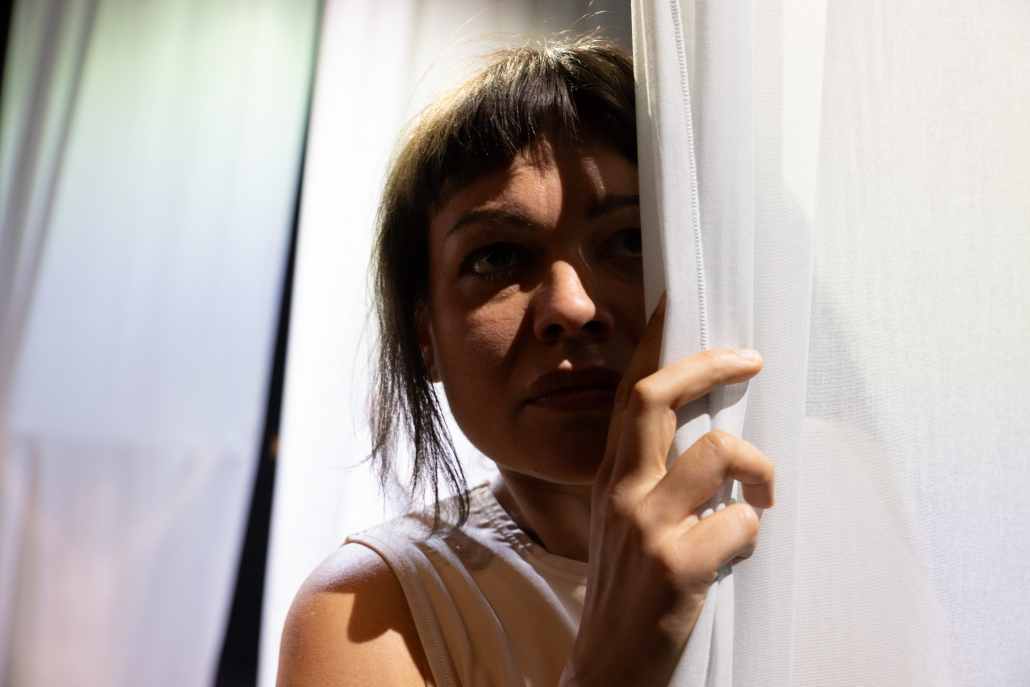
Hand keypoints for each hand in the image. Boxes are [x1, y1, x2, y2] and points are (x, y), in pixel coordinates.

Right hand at [560, 294, 774, 686]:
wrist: (606, 671)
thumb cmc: (626, 594)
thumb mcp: (622, 524)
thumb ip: (652, 479)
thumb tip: (711, 441)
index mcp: (611, 478)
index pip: (630, 393)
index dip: (656, 342)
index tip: (679, 304)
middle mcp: (621, 492)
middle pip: (654, 398)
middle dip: (709, 365)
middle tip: (751, 358)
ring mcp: (645, 528)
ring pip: (716, 452)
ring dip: (758, 467)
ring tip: (763, 494)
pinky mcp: (675, 568)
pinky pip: (738, 524)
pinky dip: (753, 531)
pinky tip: (743, 548)